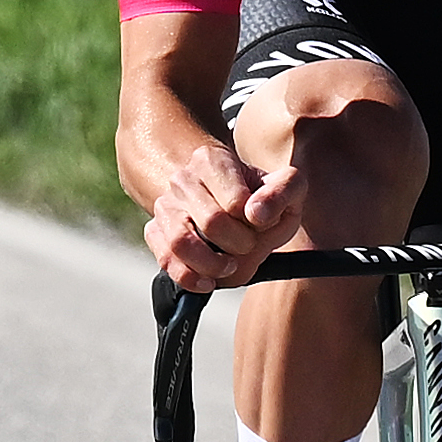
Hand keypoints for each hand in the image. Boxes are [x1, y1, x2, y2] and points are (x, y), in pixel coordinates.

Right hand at [143, 136, 303, 292]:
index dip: (256, 222)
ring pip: (180, 243)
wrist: (228, 201)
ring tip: (230, 265)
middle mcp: (183, 180)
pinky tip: (209, 281)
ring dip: (213, 265)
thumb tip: (256, 215)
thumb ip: (282, 193)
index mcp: (212, 160)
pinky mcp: (155, 232)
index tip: (262, 222)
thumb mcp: (286, 187)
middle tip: (249, 245)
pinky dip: (189, 278)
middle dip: (240, 244)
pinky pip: (166, 260)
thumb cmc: (260, 197)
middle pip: (212, 222)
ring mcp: (165, 206)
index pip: (235, 201)